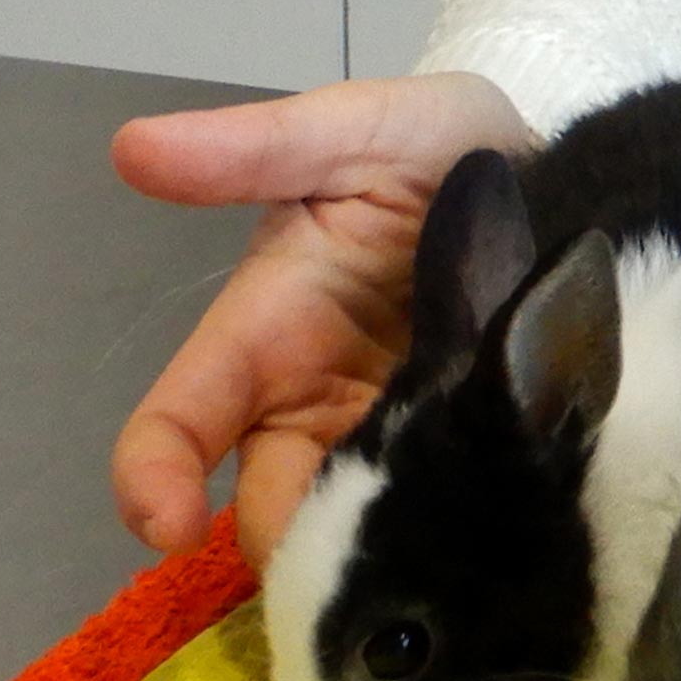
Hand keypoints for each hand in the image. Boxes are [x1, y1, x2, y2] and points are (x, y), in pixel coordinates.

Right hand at [108, 71, 535, 564]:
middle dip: (293, 549)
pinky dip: (447, 525)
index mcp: (262, 333)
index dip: (152, 481)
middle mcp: (311, 403)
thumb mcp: (350, 130)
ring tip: (434, 535)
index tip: (169, 528)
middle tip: (361, 547)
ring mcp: (387, 435)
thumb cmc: (428, 144)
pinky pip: (438, 509)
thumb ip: (257, 147)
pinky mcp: (461, 450)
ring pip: (351, 532)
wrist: (545, 165)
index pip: (177, 424)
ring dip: (375, 550)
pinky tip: (485, 517)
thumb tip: (135, 144)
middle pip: (266, 509)